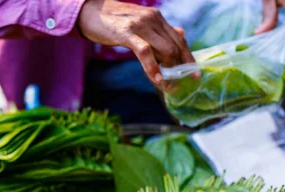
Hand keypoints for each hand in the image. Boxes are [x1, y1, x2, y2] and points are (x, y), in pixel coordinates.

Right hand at [77, 0, 195, 88]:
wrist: (90, 12)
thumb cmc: (114, 22)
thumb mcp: (140, 24)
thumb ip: (159, 31)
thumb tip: (180, 34)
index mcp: (157, 18)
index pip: (180, 39)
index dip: (189, 58)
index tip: (194, 74)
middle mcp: (153, 19)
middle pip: (175, 47)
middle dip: (180, 68)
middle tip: (179, 85)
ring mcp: (141, 25)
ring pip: (165, 50)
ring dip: (169, 72)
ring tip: (169, 86)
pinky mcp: (127, 33)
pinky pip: (146, 52)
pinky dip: (153, 68)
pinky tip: (157, 80)